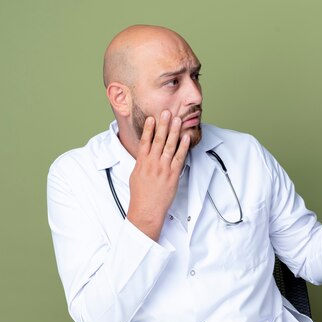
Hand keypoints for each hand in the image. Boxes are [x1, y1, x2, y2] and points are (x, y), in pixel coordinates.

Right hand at [127, 110, 190, 240]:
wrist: (146, 210)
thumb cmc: (140, 195)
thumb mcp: (136, 175)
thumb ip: (141, 162)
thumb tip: (144, 153)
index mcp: (141, 163)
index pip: (145, 141)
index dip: (149, 128)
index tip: (151, 118)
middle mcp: (152, 163)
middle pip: (158, 140)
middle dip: (163, 125)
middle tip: (166, 112)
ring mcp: (163, 169)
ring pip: (169, 146)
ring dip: (173, 131)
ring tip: (177, 120)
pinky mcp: (173, 175)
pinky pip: (179, 158)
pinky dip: (183, 147)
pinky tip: (185, 137)